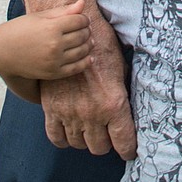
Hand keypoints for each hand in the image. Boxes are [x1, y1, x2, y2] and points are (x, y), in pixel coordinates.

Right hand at [0, 0, 92, 79]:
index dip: (84, 18)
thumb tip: (82, 4)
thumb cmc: (22, 29)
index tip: (82, 18)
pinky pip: (76, 68)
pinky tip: (89, 57)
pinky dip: (85, 62)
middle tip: (85, 28)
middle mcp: (54, 45)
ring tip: (88, 40)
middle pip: (82, 35)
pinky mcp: (53, 73)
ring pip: (82, 51)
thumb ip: (63, 11)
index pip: (79, 21)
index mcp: (51, 27)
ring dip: (88, 44)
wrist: (4, 52)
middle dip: (86, 30)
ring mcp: (54, 61)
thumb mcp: (40, 16)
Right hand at [41, 9, 136, 158]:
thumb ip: (123, 94)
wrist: (75, 31)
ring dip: (85, 139)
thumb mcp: (122, 69)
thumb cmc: (103, 46)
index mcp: (113, 103)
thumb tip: (129, 113)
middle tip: (108, 133)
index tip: (128, 149)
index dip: (128, 149)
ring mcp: (70, 112)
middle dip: (106, 143)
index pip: (124, 143)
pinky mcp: (51, 109)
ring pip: (78, 144)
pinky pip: (56, 137)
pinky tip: (70, 129)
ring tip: (90, 128)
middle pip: (99, 148)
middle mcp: (92, 113)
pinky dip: (64, 138)